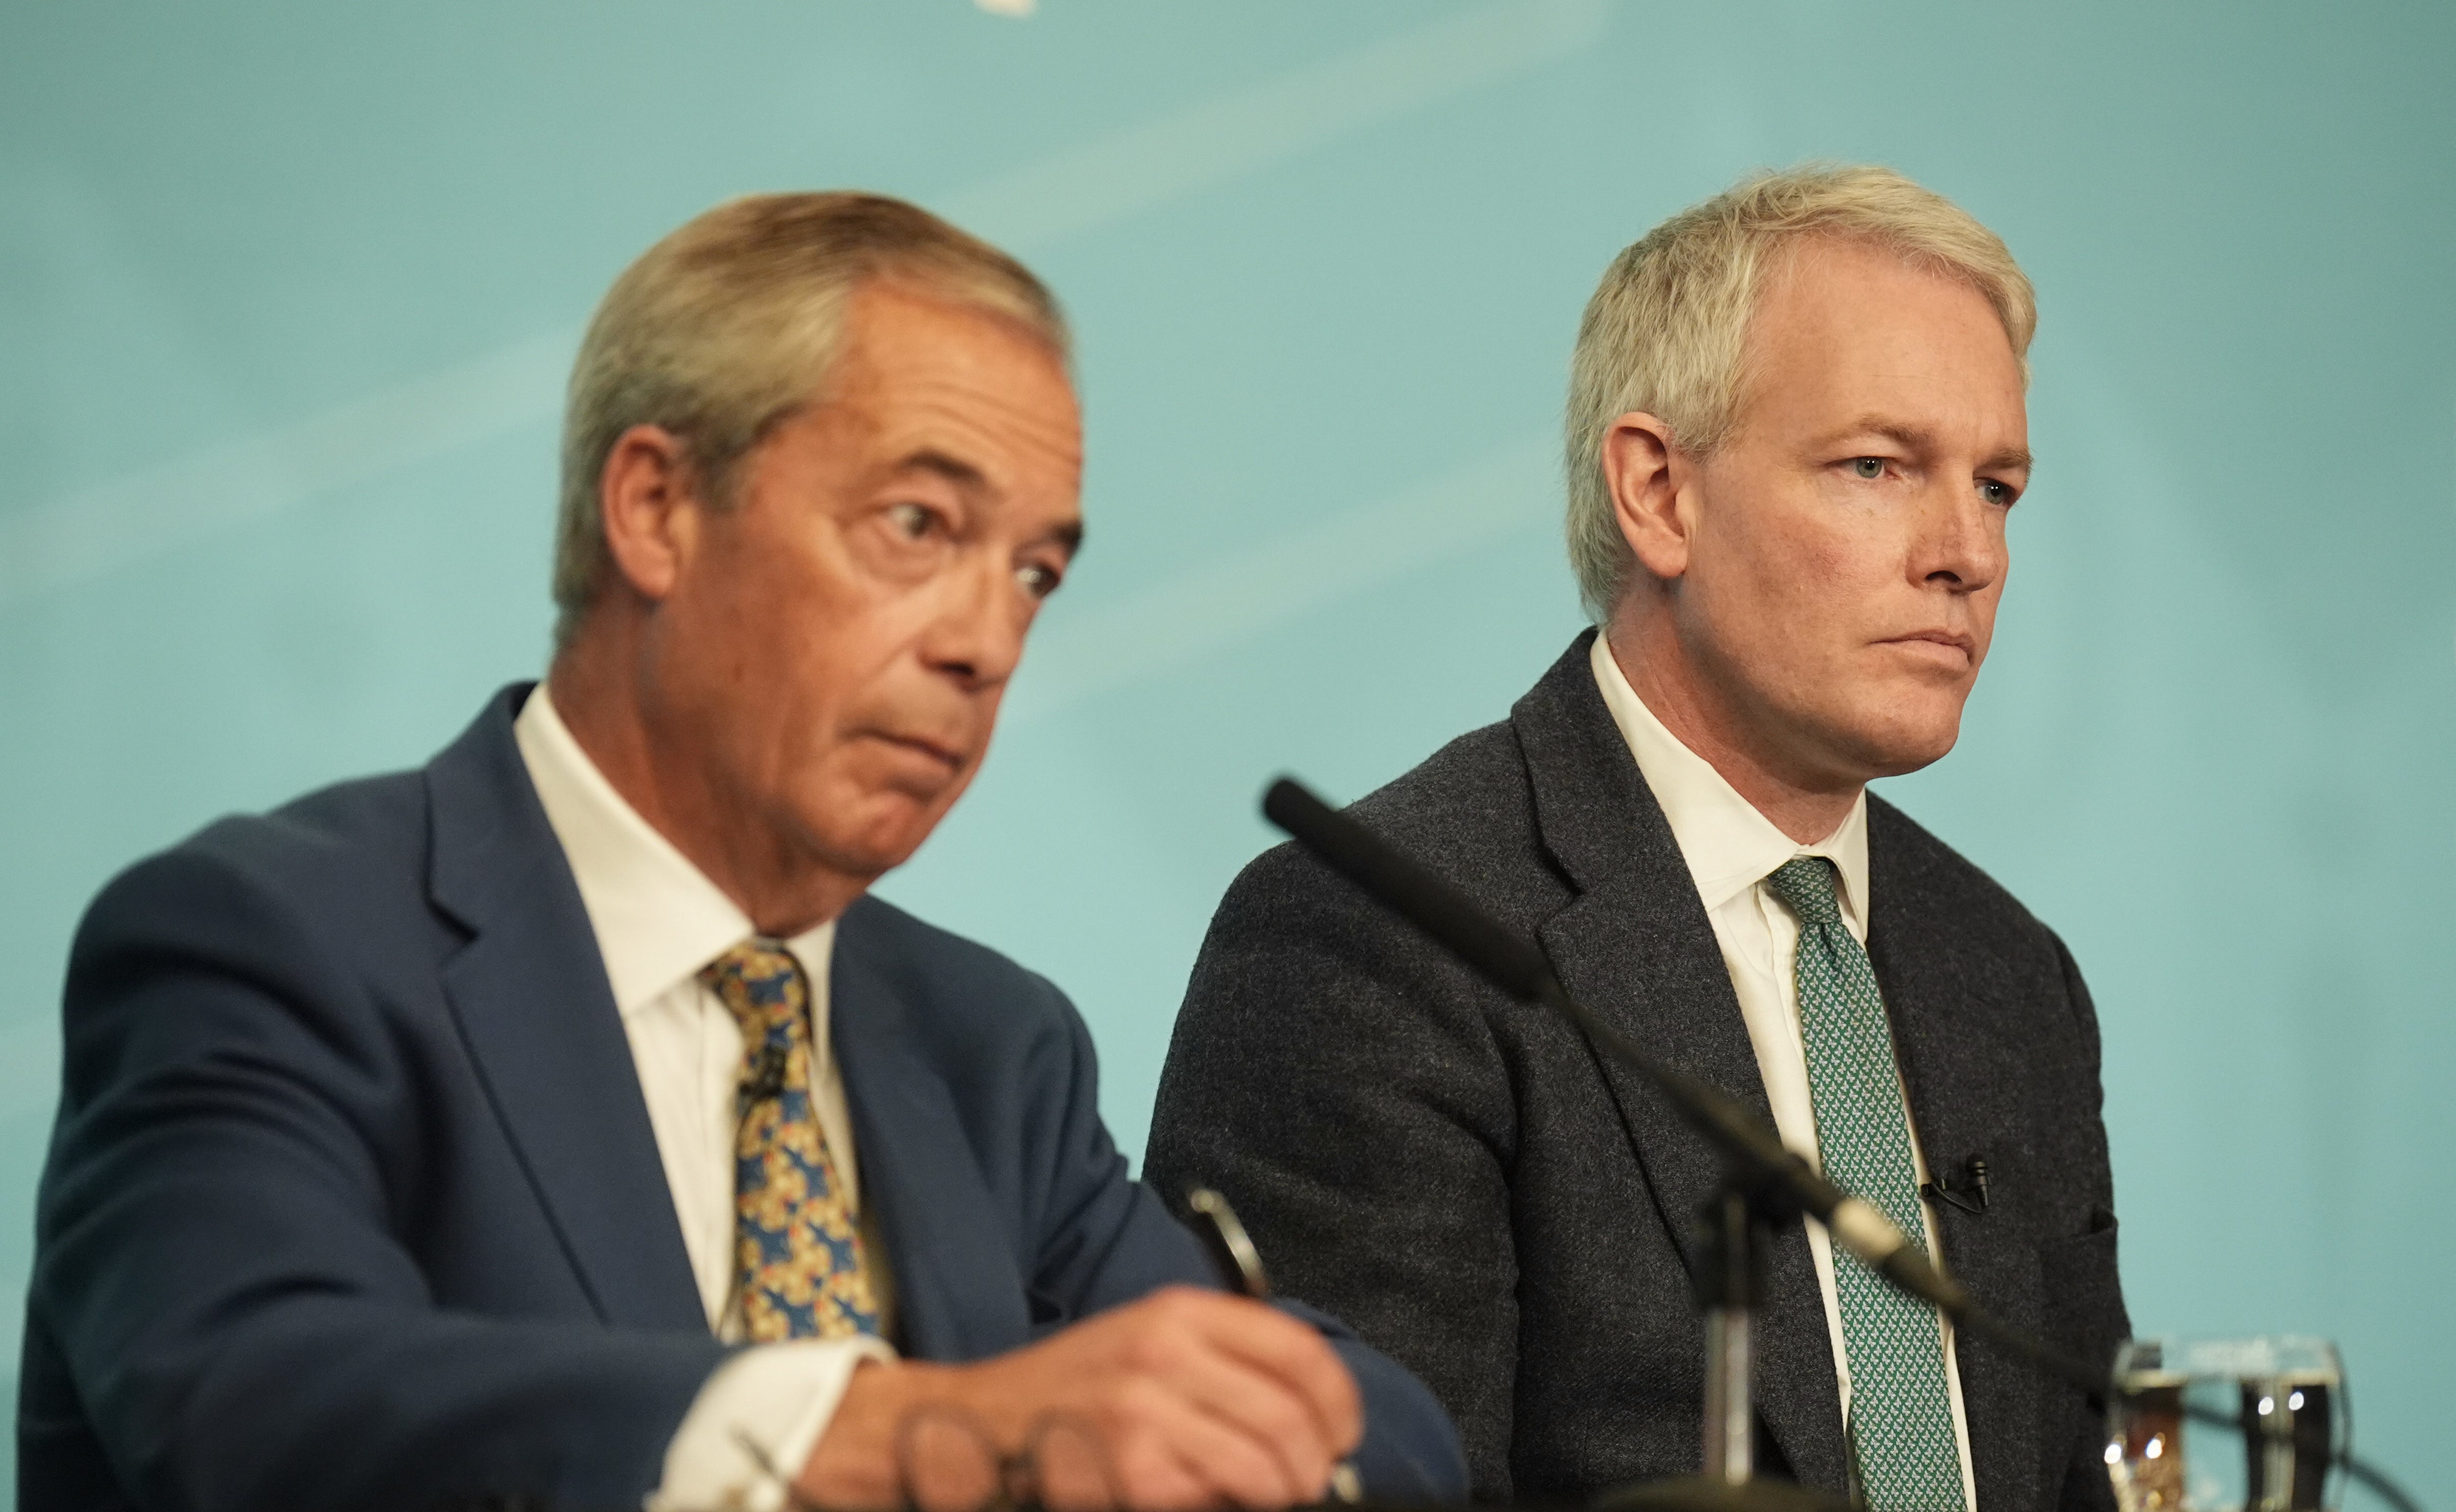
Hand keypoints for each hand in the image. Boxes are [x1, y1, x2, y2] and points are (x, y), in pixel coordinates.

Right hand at [797, 1286, 1362, 1510]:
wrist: (976, 1423)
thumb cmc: (1069, 1389)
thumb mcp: (1145, 1340)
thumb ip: (1220, 1359)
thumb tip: (1308, 1412)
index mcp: (1178, 1312)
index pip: (1298, 1351)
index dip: (1338, 1401)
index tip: (1344, 1432)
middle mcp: (1165, 1352)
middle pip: (1290, 1418)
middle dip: (1314, 1464)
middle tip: (1309, 1481)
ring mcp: (1145, 1414)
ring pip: (1264, 1467)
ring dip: (1280, 1494)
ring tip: (1267, 1496)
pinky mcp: (1129, 1472)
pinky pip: (1213, 1499)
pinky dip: (1224, 1504)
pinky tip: (1206, 1497)